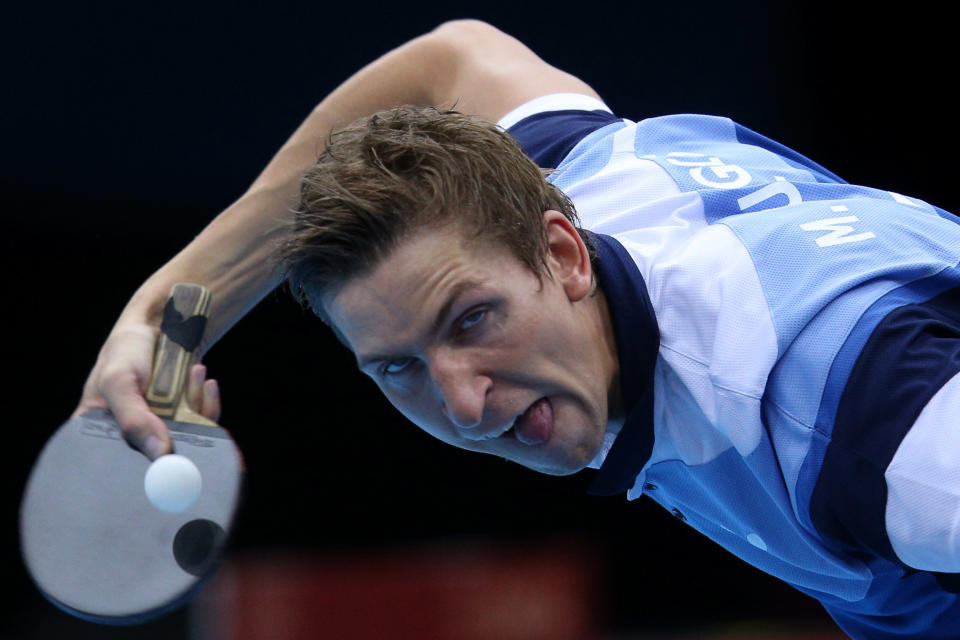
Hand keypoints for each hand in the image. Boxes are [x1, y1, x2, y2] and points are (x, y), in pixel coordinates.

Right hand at [74, 323, 220, 459]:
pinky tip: (204, 380)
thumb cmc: (126, 352)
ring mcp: (160, 429)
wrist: (158, 327)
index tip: (162, 458)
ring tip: (192, 374)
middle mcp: (132, 437)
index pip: (115, 466)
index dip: (139, 469)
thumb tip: (160, 452)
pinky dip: (207, 402)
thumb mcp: (118, 381)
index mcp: (98, 434)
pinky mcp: (183, 418)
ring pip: (186, 439)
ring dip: (194, 405)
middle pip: (157, 460)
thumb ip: (133, 418)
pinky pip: (202, 422)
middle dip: (176, 441)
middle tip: (184, 416)